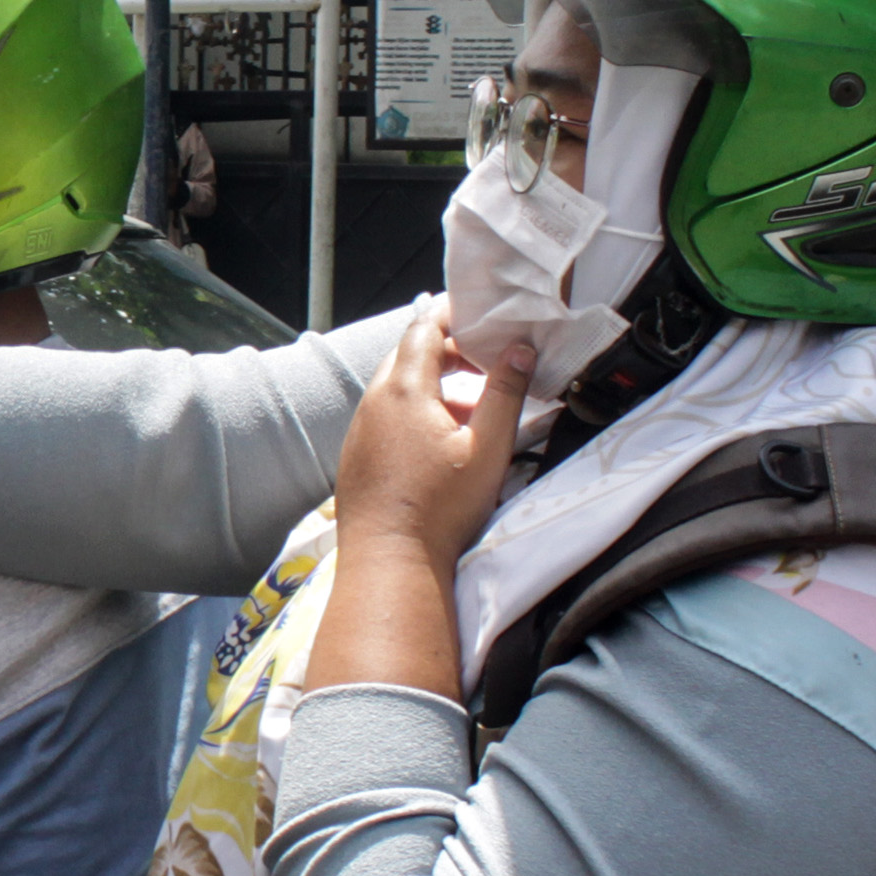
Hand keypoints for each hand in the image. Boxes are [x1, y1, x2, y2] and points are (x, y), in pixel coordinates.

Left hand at [336, 298, 528, 573]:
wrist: (389, 563)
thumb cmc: (440, 508)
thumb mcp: (487, 449)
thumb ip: (505, 394)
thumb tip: (520, 349)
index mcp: (403, 391)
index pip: (423, 329)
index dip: (451, 313)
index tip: (480, 312)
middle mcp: (373, 404)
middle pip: (407, 356)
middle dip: (447, 350)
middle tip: (484, 358)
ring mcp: (359, 432)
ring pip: (396, 389)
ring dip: (433, 386)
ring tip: (472, 406)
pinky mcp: (355, 458)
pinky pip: (384, 418)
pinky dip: (413, 412)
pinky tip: (441, 441)